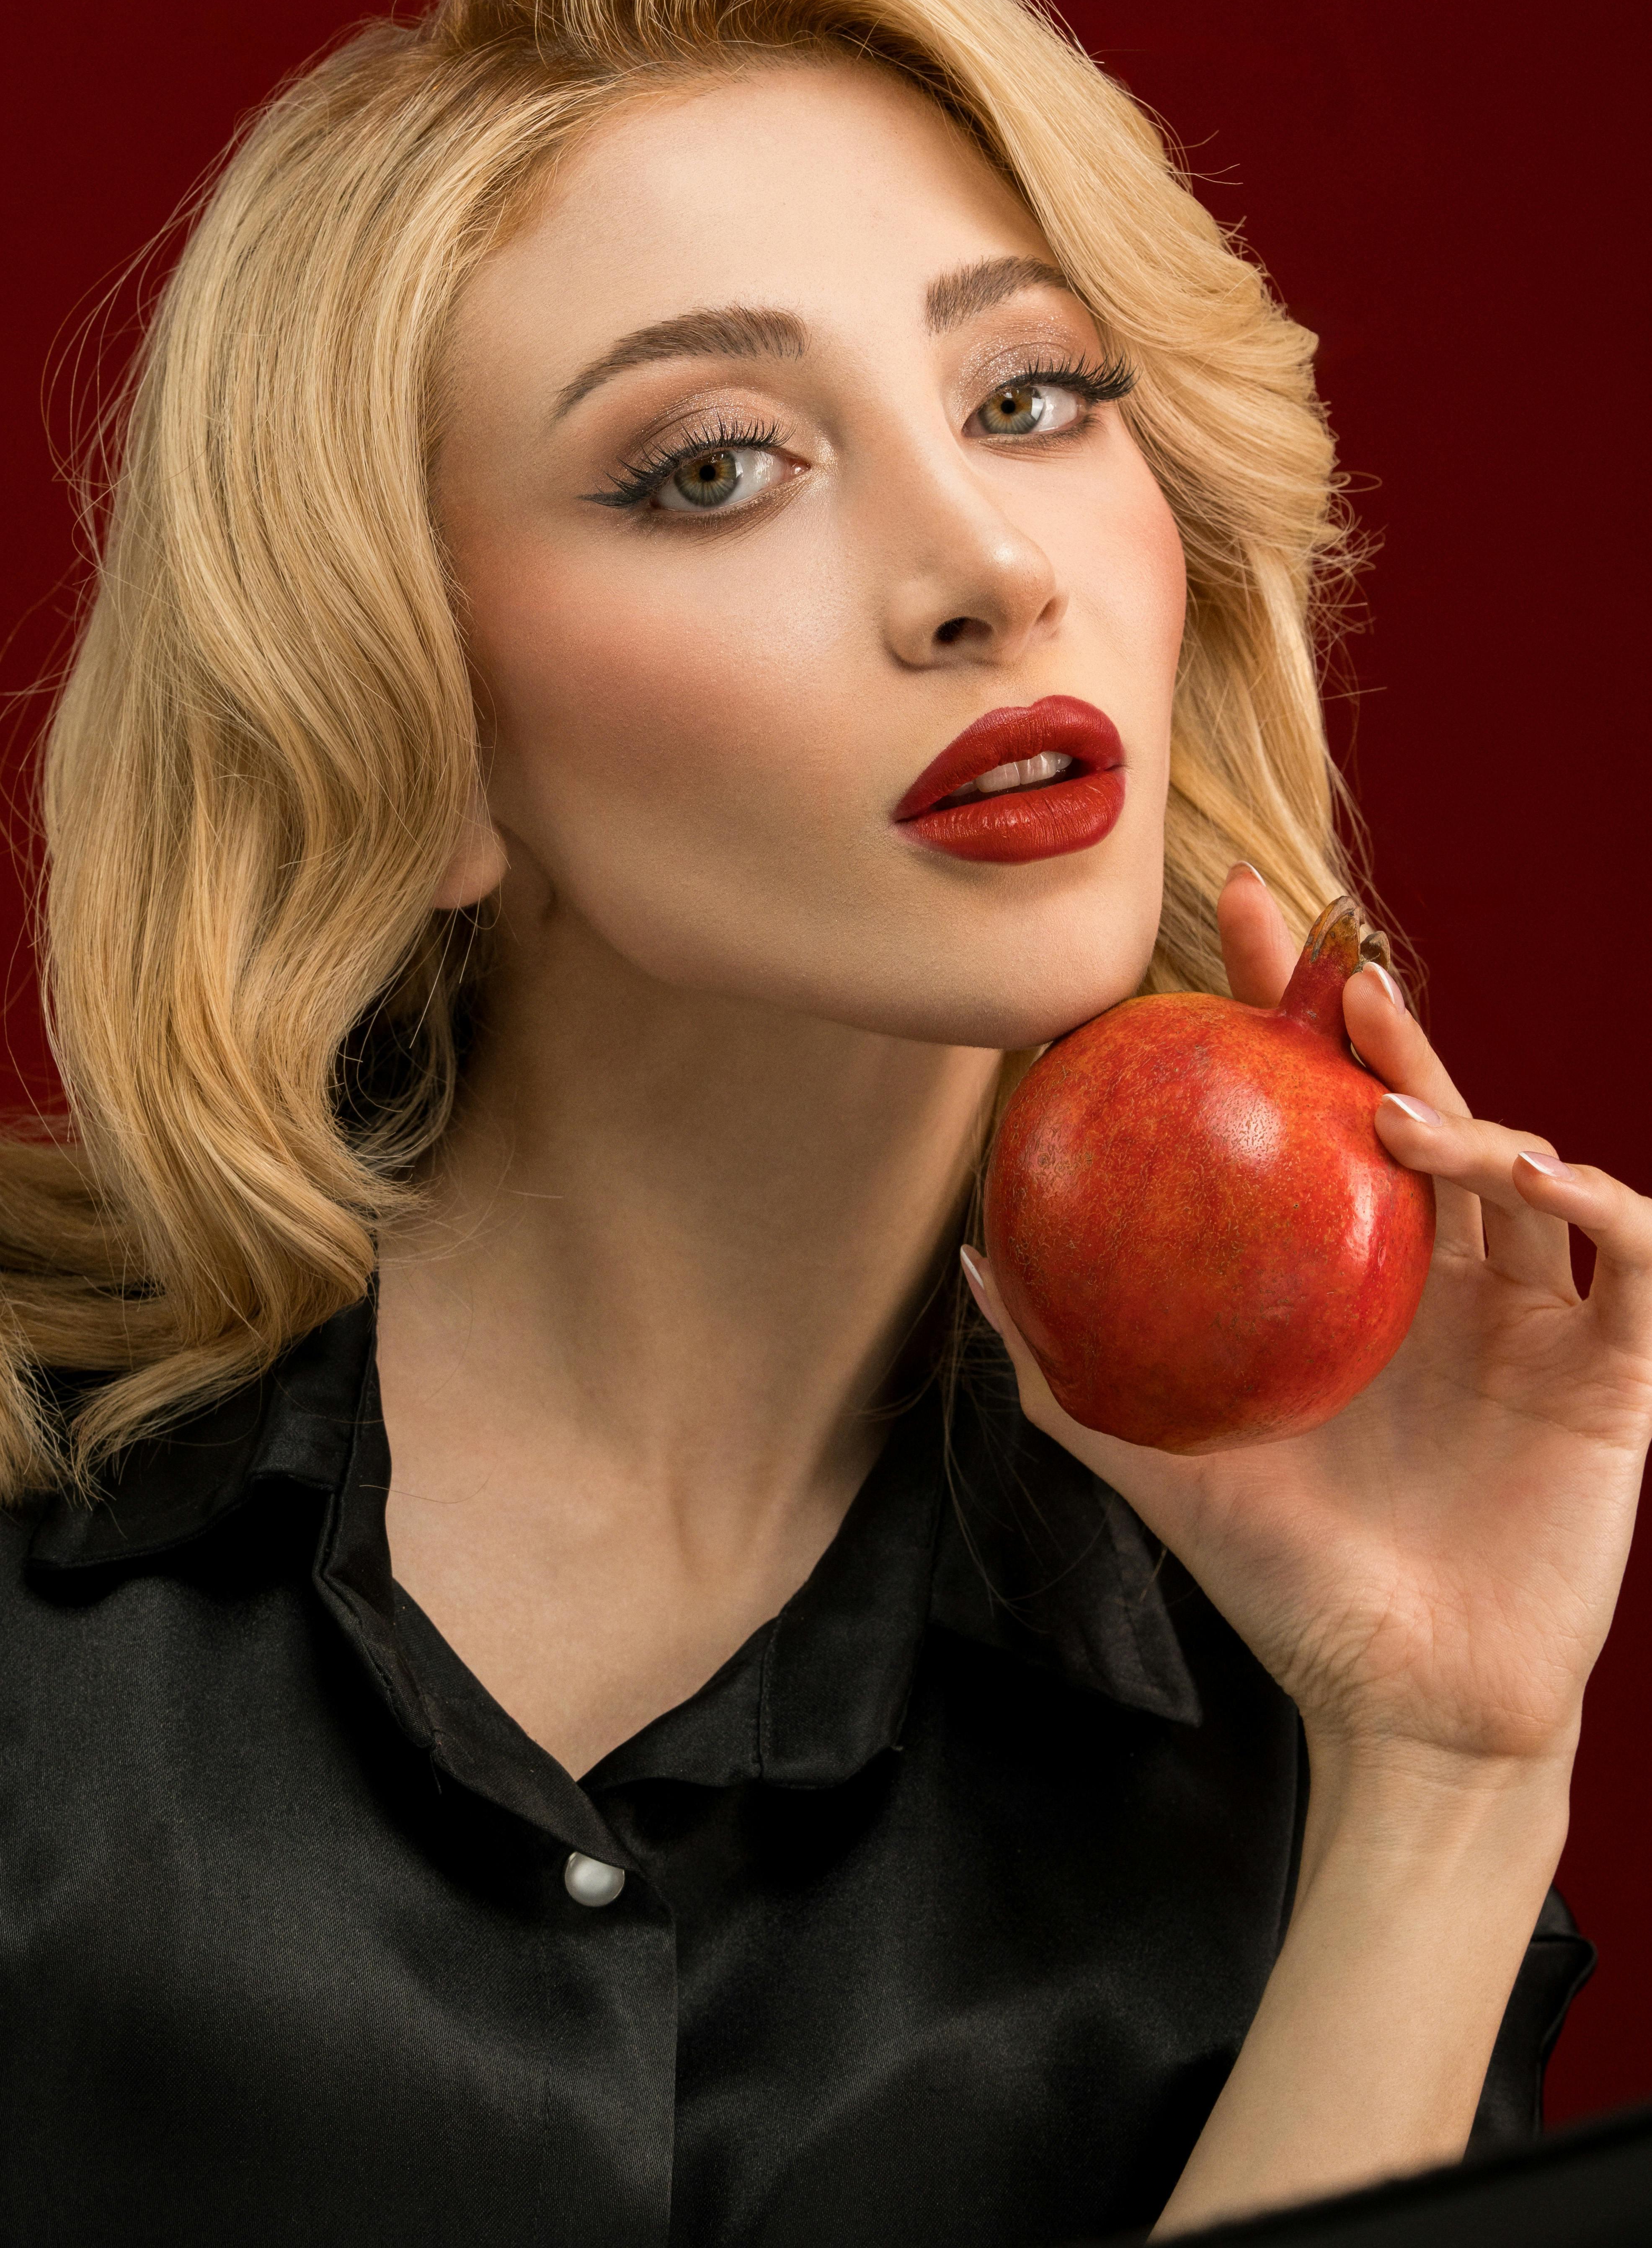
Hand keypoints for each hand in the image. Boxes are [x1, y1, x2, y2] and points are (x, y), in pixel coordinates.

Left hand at [966, 867, 1651, 1784]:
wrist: (1403, 1709)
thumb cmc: (1292, 1591)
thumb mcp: (1169, 1469)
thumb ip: (1074, 1376)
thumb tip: (974, 1268)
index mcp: (1355, 1285)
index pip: (1322, 1114)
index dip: (1288, 1010)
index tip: (1231, 919)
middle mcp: (1444, 1281)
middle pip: (1423, 1106)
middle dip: (1379, 1020)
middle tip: (1331, 962)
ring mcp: (1532, 1319)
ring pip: (1519, 1160)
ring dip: (1466, 1115)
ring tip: (1395, 1115)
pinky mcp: (1612, 1370)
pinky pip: (1627, 1251)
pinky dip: (1591, 1201)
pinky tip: (1531, 1178)